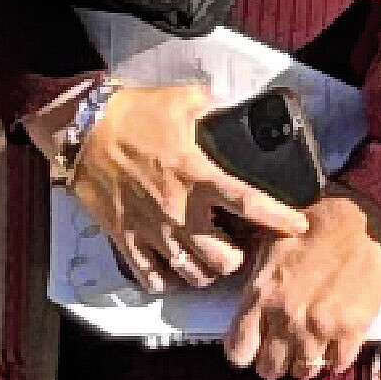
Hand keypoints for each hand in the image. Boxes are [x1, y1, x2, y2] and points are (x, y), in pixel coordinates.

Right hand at [48, 75, 308, 297]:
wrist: (81, 129)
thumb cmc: (132, 112)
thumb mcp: (184, 100)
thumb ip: (215, 111)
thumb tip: (235, 115)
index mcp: (197, 174)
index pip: (249, 203)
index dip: (279, 218)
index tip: (299, 225)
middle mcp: (179, 210)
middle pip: (223, 258)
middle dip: (236, 256)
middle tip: (236, 245)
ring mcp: (151, 229)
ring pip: (191, 274)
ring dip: (206, 272)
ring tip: (208, 261)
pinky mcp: (125, 238)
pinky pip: (151, 277)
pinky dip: (166, 279)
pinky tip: (172, 269)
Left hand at [223, 190, 380, 379]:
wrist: (364, 223)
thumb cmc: (313, 228)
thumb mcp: (269, 246)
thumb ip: (256, 283)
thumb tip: (247, 306)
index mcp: (261, 297)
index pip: (239, 352)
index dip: (245, 353)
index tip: (254, 348)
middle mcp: (286, 319)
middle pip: (270, 368)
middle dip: (274, 363)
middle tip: (283, 353)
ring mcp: (320, 329)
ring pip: (304, 372)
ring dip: (304, 365)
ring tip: (309, 352)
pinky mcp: (352, 332)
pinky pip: (337, 364)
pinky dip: (334, 360)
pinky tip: (334, 348)